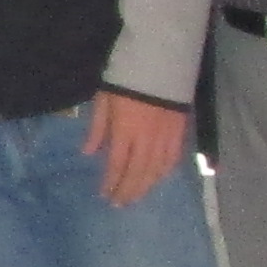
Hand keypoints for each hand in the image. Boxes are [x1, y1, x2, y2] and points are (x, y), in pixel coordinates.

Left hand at [87, 88, 189, 208]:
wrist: (160, 62)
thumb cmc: (125, 79)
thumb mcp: (103, 100)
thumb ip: (97, 128)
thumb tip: (87, 153)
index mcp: (125, 131)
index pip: (116, 164)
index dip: (110, 182)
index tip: (104, 195)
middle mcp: (146, 139)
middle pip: (137, 172)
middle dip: (127, 190)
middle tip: (119, 204)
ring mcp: (165, 137)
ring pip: (156, 170)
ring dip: (145, 186)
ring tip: (135, 198)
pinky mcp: (179, 132)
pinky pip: (172, 159)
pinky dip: (164, 172)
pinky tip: (157, 179)